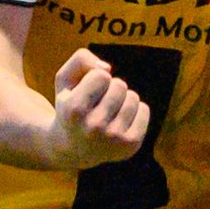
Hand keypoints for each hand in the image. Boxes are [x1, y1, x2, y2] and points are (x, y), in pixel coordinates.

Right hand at [49, 50, 150, 169]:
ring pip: (133, 97)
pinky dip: (135, 111)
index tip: (86, 92)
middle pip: (119, 85)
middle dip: (110, 88)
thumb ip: (81, 60)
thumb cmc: (71, 106)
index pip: (102, 75)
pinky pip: (144, 110)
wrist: (73, 149)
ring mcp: (113, 138)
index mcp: (74, 110)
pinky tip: (119, 121)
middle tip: (98, 103)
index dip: (95, 78)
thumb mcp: (65, 80)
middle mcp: (94, 127)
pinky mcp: (130, 145)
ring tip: (108, 112)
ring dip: (122, 99)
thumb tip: (107, 68)